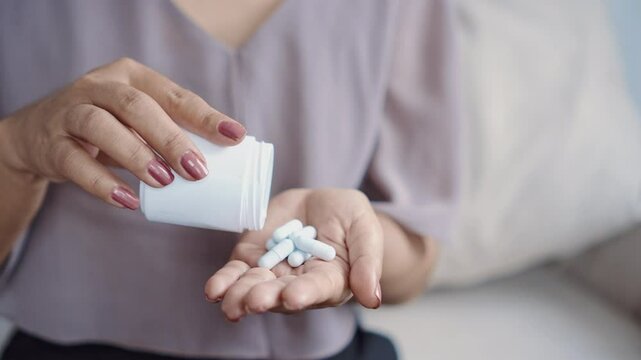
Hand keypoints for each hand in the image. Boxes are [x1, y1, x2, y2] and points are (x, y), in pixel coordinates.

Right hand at [0, 57, 245, 208]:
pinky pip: (75, 163)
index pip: (174, 95)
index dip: (206, 116)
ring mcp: (71, 112)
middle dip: (171, 138)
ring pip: (101, 126)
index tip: (235, 136)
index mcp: (132, 76)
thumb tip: (225, 157)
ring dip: (137, 155)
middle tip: (198, 170)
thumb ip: (171, 129)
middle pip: (137, 106)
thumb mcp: (138, 119)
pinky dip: (103, 184)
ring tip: (164, 181)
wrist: (39, 134)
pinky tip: (128, 200)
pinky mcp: (52, 143)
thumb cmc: (108, 126)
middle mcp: (100, 86)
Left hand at [204, 188, 382, 320]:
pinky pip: (236, 273)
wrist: (321, 204)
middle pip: (280, 294)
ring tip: (228, 299)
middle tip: (254, 301)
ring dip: (240, 294)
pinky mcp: (251, 259)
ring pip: (254, 287)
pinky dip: (224, 281)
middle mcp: (299, 284)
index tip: (292, 296)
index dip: (304, 293)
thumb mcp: (366, 229)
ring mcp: (272, 273)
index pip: (317, 289)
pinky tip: (214, 289)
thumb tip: (372, 299)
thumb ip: (368, 262)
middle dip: (265, 297)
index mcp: (330, 280)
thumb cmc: (350, 218)